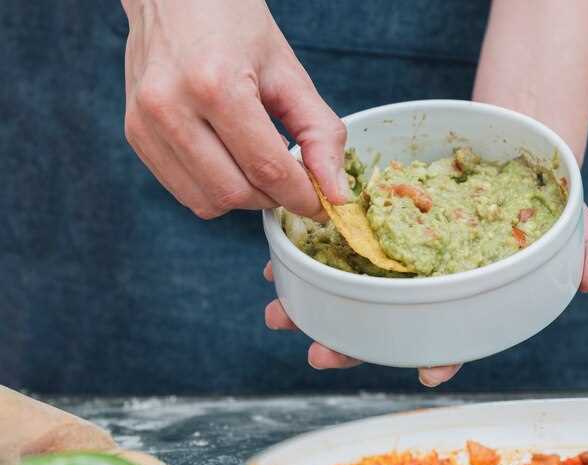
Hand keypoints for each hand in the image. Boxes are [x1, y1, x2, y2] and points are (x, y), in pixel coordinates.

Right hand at [121, 0, 348, 219]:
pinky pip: (185, 193)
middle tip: (289, 178)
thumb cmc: (232, 23)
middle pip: (237, 192)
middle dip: (274, 197)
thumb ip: (320, 134)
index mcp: (216, 84)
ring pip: (209, 202)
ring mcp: (146, 124)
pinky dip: (216, 190)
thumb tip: (336, 193)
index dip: (303, 196)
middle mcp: (171, 107)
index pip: (268, 169)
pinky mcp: (136, 136)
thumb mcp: (288, 72)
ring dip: (244, 197)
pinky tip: (228, 160)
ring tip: (256, 164)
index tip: (322, 203)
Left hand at [264, 204, 587, 385]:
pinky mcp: (372, 231)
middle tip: (317, 353)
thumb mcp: (564, 219)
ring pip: (348, 295)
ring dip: (313, 307)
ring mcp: (394, 264)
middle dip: (349, 344)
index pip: (453, 337)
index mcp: (461, 298)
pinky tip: (282, 263)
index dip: (440, 357)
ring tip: (279, 312)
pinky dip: (307, 260)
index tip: (427, 372)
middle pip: (384, 327)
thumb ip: (578, 248)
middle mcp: (423, 290)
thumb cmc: (532, 198)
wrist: (503, 150)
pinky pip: (333, 251)